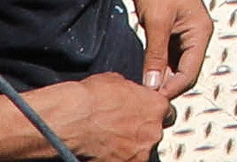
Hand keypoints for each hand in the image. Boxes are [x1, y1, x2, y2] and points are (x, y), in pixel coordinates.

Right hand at [23, 76, 168, 161]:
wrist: (71, 120)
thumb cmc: (90, 99)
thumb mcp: (116, 82)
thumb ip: (132, 93)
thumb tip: (129, 97)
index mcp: (156, 107)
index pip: (165, 112)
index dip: (151, 114)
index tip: (143, 115)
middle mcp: (152, 132)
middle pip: (154, 133)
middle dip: (140, 132)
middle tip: (122, 128)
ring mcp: (139, 153)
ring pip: (140, 151)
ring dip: (129, 147)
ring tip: (110, 141)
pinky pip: (126, 161)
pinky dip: (116, 157)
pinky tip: (103, 151)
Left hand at [131, 0, 210, 104]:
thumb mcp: (156, 21)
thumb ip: (156, 55)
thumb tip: (153, 86)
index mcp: (201, 31)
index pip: (190, 73)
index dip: (171, 90)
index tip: (150, 102)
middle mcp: (195, 33)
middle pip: (183, 71)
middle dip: (165, 85)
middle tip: (142, 99)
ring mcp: (181, 30)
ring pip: (173, 63)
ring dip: (158, 75)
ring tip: (139, 88)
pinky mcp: (167, 26)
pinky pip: (164, 53)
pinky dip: (154, 64)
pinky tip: (140, 71)